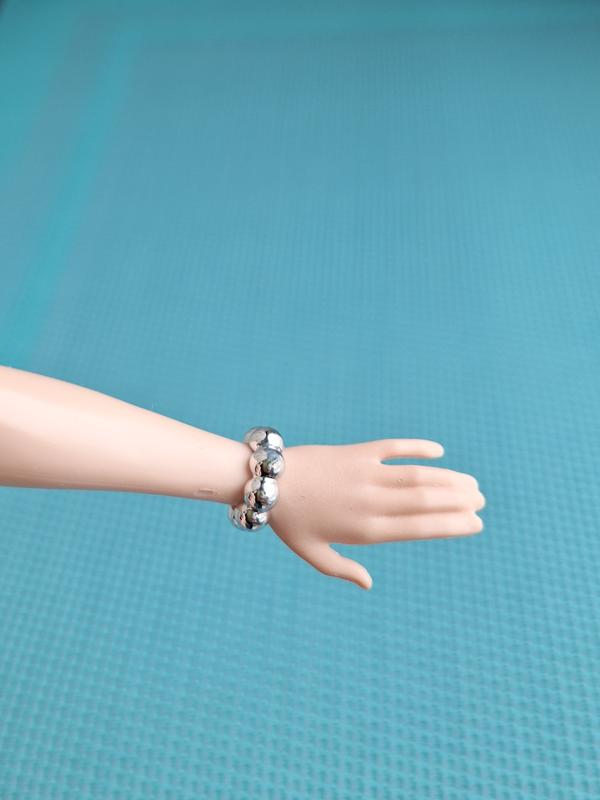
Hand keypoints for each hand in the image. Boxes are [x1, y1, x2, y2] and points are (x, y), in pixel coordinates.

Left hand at [268, 439, 484, 589]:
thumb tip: (369, 584)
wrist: (269, 481)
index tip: (476, 523)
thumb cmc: (290, 522)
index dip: (452, 525)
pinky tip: (438, 450)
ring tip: (472, 482)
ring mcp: (366, 474)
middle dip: (460, 501)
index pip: (420, 528)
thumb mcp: (314, 554)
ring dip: (449, 478)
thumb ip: (344, 570)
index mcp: (366, 530)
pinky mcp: (357, 453)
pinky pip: (394, 447)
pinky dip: (418, 447)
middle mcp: (372, 502)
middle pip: (427, 501)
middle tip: (481, 501)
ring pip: (418, 475)